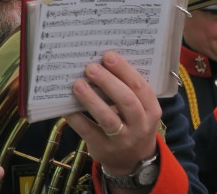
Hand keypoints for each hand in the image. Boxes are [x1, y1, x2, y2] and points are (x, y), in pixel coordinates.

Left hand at [64, 51, 159, 175]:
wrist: (132, 161)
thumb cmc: (131, 124)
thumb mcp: (139, 109)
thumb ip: (126, 89)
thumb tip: (100, 61)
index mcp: (151, 110)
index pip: (141, 87)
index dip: (125, 70)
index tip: (108, 55)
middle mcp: (140, 126)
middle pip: (127, 101)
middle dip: (108, 82)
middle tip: (91, 67)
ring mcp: (122, 140)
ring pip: (108, 118)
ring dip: (91, 99)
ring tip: (77, 84)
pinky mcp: (103, 148)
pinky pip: (88, 131)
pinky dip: (76, 117)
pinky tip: (66, 105)